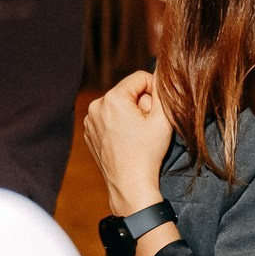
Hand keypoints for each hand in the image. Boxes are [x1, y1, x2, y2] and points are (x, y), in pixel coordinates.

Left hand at [82, 69, 175, 215]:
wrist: (130, 186)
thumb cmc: (147, 154)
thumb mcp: (163, 119)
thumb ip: (164, 90)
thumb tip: (164, 69)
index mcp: (112, 98)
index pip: (141, 78)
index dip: (154, 93)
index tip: (156, 113)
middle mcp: (96, 105)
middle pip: (129, 92)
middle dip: (141, 105)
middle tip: (147, 128)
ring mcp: (90, 120)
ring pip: (119, 105)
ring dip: (130, 115)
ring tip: (137, 137)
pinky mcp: (89, 133)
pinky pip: (109, 119)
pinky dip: (119, 126)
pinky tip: (127, 142)